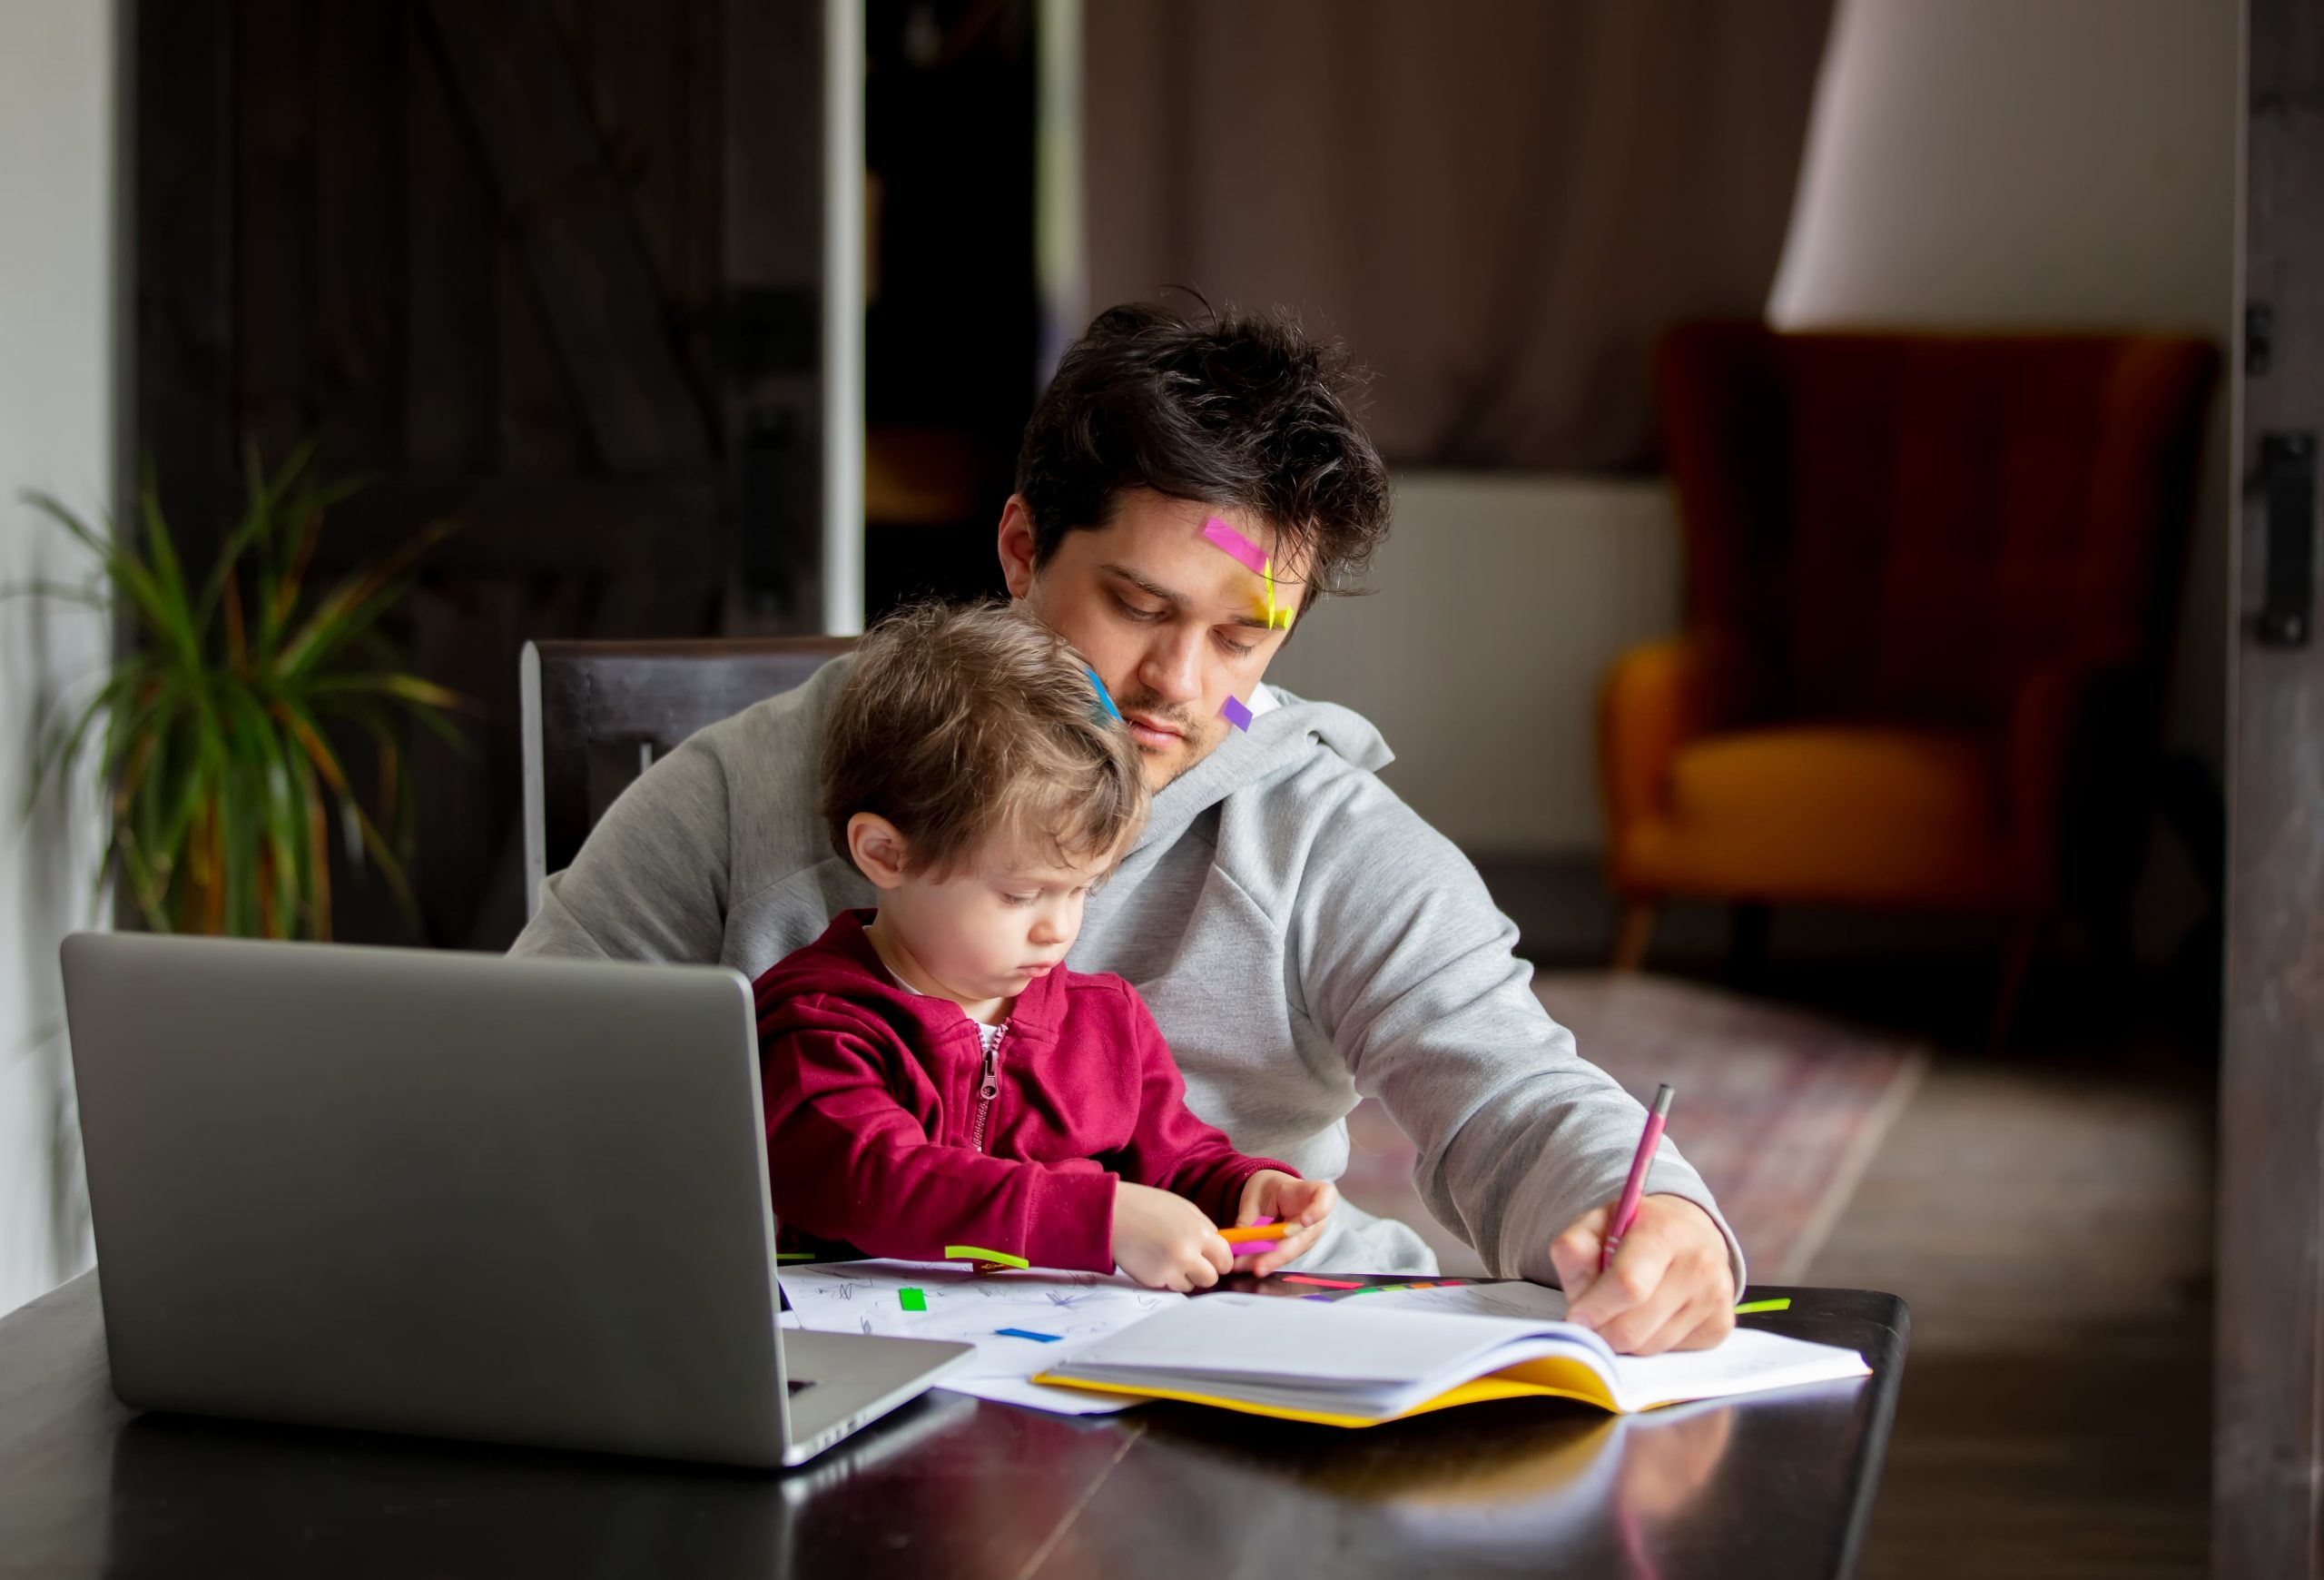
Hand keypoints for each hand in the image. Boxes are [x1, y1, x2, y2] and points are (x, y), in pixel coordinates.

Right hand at [1112, 1182, 1232, 1291]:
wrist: (1112, 1213)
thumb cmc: (1148, 1206)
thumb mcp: (1184, 1208)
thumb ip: (1204, 1228)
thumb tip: (1219, 1248)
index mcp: (1199, 1232)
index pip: (1226, 1260)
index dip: (1220, 1259)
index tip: (1212, 1257)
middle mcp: (1187, 1254)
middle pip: (1211, 1278)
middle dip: (1204, 1271)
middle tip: (1191, 1260)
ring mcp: (1169, 1270)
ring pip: (1191, 1286)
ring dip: (1184, 1276)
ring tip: (1167, 1256)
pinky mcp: (1153, 1281)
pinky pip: (1170, 1286)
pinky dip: (1166, 1277)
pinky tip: (1154, 1260)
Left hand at [1231, 1170, 1336, 1275]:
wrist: (1271, 1195)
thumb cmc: (1267, 1190)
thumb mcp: (1255, 1197)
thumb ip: (1248, 1220)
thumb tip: (1237, 1244)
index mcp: (1309, 1193)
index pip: (1324, 1197)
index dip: (1318, 1210)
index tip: (1304, 1222)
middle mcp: (1315, 1218)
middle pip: (1302, 1237)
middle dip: (1278, 1254)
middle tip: (1257, 1265)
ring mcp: (1307, 1237)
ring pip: (1290, 1252)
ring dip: (1265, 1261)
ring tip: (1241, 1264)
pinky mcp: (1296, 1250)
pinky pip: (1280, 1257)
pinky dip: (1262, 1261)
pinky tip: (1245, 1264)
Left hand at [1550, 1194, 1734, 1354]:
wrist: (1690, 1231)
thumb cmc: (1636, 1231)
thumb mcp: (1597, 1224)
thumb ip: (1575, 1246)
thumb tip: (1574, 1275)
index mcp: (1664, 1232)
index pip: (1628, 1286)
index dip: (1595, 1308)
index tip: (1576, 1317)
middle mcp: (1698, 1264)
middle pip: (1635, 1328)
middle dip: (1603, 1332)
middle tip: (1592, 1321)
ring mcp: (1715, 1297)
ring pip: (1650, 1347)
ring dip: (1626, 1339)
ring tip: (1624, 1310)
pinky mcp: (1721, 1325)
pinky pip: (1671, 1353)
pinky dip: (1651, 1342)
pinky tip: (1652, 1316)